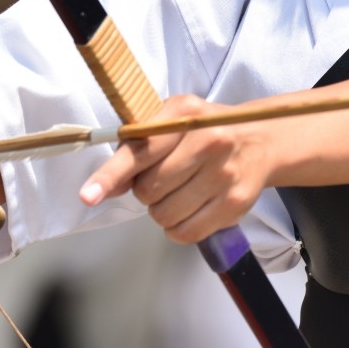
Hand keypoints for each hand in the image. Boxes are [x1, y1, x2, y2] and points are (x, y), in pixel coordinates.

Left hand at [80, 95, 270, 243]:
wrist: (260, 140)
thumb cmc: (205, 130)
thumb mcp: (172, 122)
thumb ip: (136, 150)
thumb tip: (105, 188)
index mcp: (185, 115)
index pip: (141, 151)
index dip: (111, 175)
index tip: (89, 196)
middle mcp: (209, 141)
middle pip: (149, 190)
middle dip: (146, 191)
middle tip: (164, 180)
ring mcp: (225, 174)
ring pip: (166, 214)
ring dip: (162, 211)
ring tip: (179, 194)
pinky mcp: (236, 202)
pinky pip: (188, 232)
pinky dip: (178, 229)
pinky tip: (189, 211)